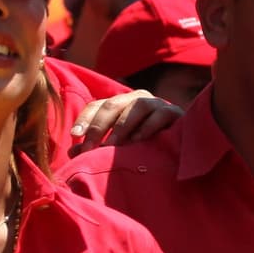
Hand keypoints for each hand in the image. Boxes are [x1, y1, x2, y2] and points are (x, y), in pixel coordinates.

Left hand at [68, 90, 183, 155]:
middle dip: (99, 126)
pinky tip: (138, 141)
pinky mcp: (174, 113)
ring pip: (136, 107)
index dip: (85, 119)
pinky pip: (159, 115)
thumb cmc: (145, 145)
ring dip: (122, 126)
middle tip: (90, 148)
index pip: (97, 106)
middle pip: (113, 105)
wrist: (181, 143)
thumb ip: (97, 146)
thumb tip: (72, 152)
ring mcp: (156, 104)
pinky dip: (148, 127)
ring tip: (113, 145)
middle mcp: (136, 100)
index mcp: (120, 105)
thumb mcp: (118, 145)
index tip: (75, 135)